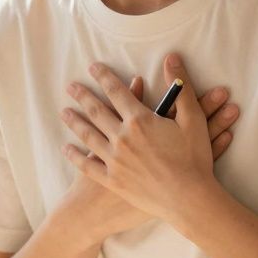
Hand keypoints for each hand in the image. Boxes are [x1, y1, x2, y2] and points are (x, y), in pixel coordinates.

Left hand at [61, 53, 229, 227]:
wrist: (188, 199)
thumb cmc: (194, 158)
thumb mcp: (193, 118)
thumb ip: (181, 87)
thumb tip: (171, 58)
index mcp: (139, 120)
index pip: (116, 91)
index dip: (103, 77)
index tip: (92, 67)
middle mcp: (121, 137)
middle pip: (96, 111)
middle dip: (82, 96)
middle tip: (70, 87)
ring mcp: (114, 160)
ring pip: (87, 136)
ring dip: (74, 122)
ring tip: (64, 112)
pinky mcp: (112, 180)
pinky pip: (87, 166)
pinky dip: (75, 156)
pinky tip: (66, 149)